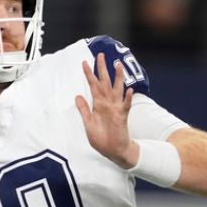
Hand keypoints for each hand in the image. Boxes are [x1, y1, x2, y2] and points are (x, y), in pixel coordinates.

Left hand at [75, 53, 138, 167]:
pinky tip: (129, 90)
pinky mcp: (122, 117)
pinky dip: (127, 99)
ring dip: (118, 78)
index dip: (89, 74)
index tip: (84, 62)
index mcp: (98, 104)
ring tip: (118, 66)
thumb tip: (77, 96)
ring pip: (117, 90)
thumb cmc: (102, 138)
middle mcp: (107, 104)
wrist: (112, 151)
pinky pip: (125, 106)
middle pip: (105, 83)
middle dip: (102, 69)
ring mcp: (116, 109)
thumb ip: (83, 109)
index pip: (93, 85)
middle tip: (101, 55)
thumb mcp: (88, 123)